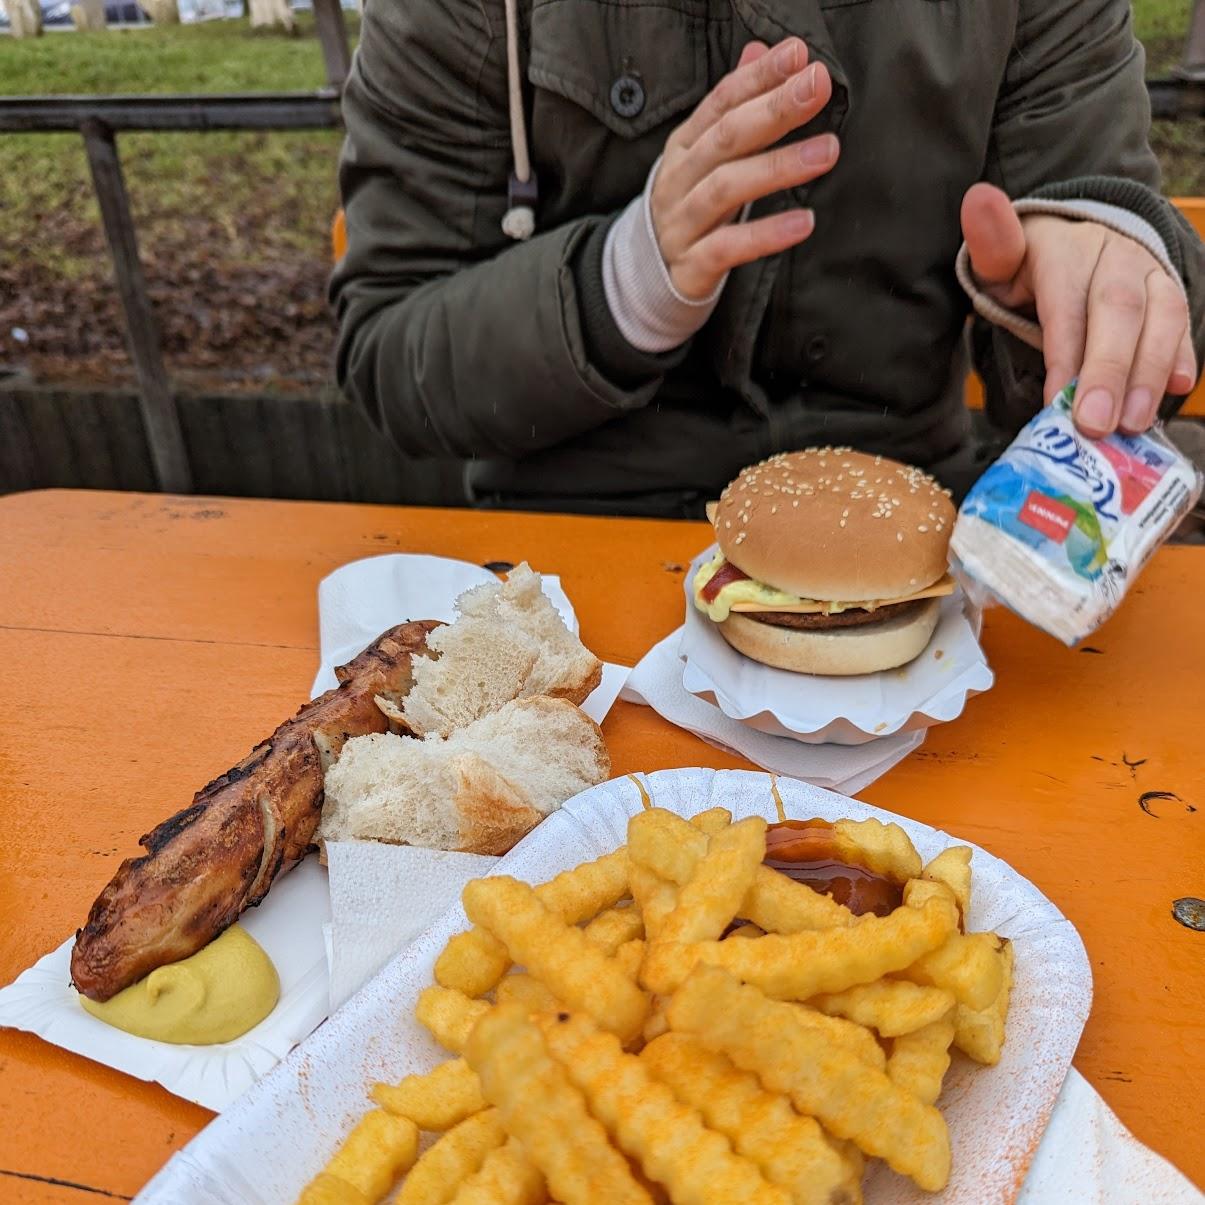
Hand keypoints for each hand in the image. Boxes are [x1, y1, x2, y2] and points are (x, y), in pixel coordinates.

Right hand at [651, 37, 839, 300]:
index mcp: (684, 146)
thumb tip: (759, 48)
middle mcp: (678, 180)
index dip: (758, 77)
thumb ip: (732, 107)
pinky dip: (765, 234)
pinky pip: (727, 247)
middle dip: (774, 109)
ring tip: (827, 151)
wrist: (650, 276)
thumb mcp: (706, 156)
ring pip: (725, 189)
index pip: (721, 102)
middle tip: (818, 87)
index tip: (799, 55)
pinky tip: (804, 222)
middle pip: (725, 138)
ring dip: (778, 167)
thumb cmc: (693, 207)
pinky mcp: (691, 265)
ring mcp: (681, 223)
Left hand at [962, 182, 1196, 437]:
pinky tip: (1175, 389)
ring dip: (1149, 373)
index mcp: (1066, 249)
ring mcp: (1149, 273)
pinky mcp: (1170, 295)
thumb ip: (991, 240)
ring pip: (1161, 317)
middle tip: (1098, 425)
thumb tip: (977, 199)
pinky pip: (1182, 324)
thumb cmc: (1027, 265)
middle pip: (1118, 311)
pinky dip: (1180, 356)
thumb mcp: (999, 255)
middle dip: (1109, 371)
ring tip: (1134, 423)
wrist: (1077, 239)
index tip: (1055, 399)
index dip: (1065, 350)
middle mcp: (1114, 256)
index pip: (1067, 301)